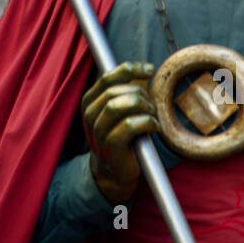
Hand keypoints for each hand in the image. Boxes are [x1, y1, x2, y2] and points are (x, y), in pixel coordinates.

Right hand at [82, 61, 158, 203]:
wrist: (112, 173)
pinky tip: (154, 127)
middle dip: (140, 93)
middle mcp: (90, 114)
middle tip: (152, 105)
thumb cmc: (120, 137)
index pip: (108, 76)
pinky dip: (147, 122)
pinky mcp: (111, 145)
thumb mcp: (120, 111)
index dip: (130, 69)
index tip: (149, 69)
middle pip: (115, 90)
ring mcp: (98, 130)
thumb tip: (145, 71)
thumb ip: (128, 90)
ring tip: (152, 115)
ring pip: (120, 105)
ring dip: (143, 107)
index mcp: (90, 101)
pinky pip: (130, 125)